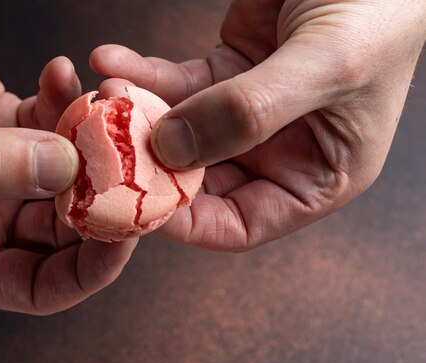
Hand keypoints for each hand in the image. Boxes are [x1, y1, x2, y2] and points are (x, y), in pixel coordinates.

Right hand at [0, 2, 135, 313]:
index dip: (91, 270)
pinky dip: (65, 99)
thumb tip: (62, 169)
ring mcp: (3, 172)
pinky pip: (54, 121)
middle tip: (136, 162)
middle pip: (69, 229)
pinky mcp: (9, 126)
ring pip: (72, 173)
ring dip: (94, 141)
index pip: (41, 287)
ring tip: (104, 102)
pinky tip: (59, 70)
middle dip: (107, 198)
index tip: (128, 234)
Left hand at [90, 0, 425, 249]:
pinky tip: (110, 60)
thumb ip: (250, 113)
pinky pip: (174, 84)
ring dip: (136, 115)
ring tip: (103, 92)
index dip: (188, 223)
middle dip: (149, 165)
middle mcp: (279, 152)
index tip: (139, 205)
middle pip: (199, 180)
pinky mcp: (225, 73)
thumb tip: (171, 150)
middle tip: (104, 150)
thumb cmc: (376, 11)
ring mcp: (247, 114)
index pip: (241, 223)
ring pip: (178, 131)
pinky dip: (141, 75)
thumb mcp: (326, 66)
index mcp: (317, 177)